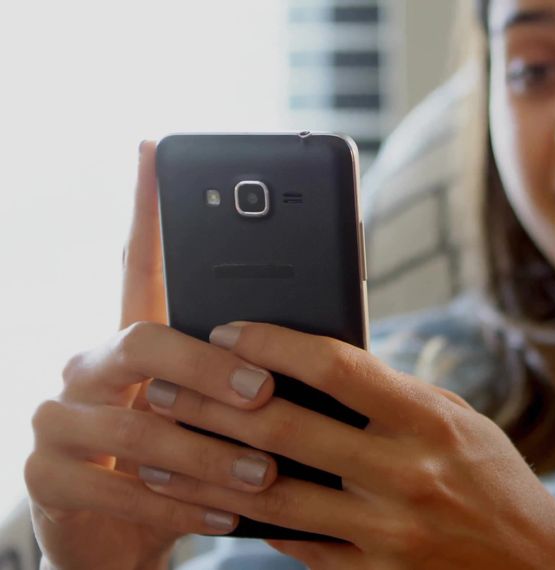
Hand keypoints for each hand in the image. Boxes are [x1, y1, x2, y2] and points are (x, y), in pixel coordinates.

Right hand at [24, 140, 278, 569]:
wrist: (132, 538)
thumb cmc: (199, 458)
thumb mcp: (231, 410)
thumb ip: (264, 365)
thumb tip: (341, 314)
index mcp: (139, 339)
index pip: (140, 261)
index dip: (147, 208)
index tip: (156, 151)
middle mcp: (90, 365)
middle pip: (144, 340)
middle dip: (210, 368)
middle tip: (266, 393)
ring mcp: (60, 418)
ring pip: (132, 424)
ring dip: (207, 452)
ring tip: (264, 473)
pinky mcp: (48, 477)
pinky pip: (111, 487)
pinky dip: (177, 505)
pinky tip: (224, 515)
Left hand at [140, 321, 554, 568]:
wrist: (535, 564)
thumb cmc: (492, 478)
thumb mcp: (456, 420)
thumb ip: (391, 394)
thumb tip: (312, 364)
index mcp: (430, 421)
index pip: (336, 367)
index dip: (273, 343)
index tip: (229, 330)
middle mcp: (406, 475)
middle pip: (285, 429)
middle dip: (211, 402)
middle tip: (162, 383)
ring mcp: (386, 532)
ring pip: (270, 495)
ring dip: (202, 469)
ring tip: (156, 448)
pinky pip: (293, 543)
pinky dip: (245, 520)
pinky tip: (206, 501)